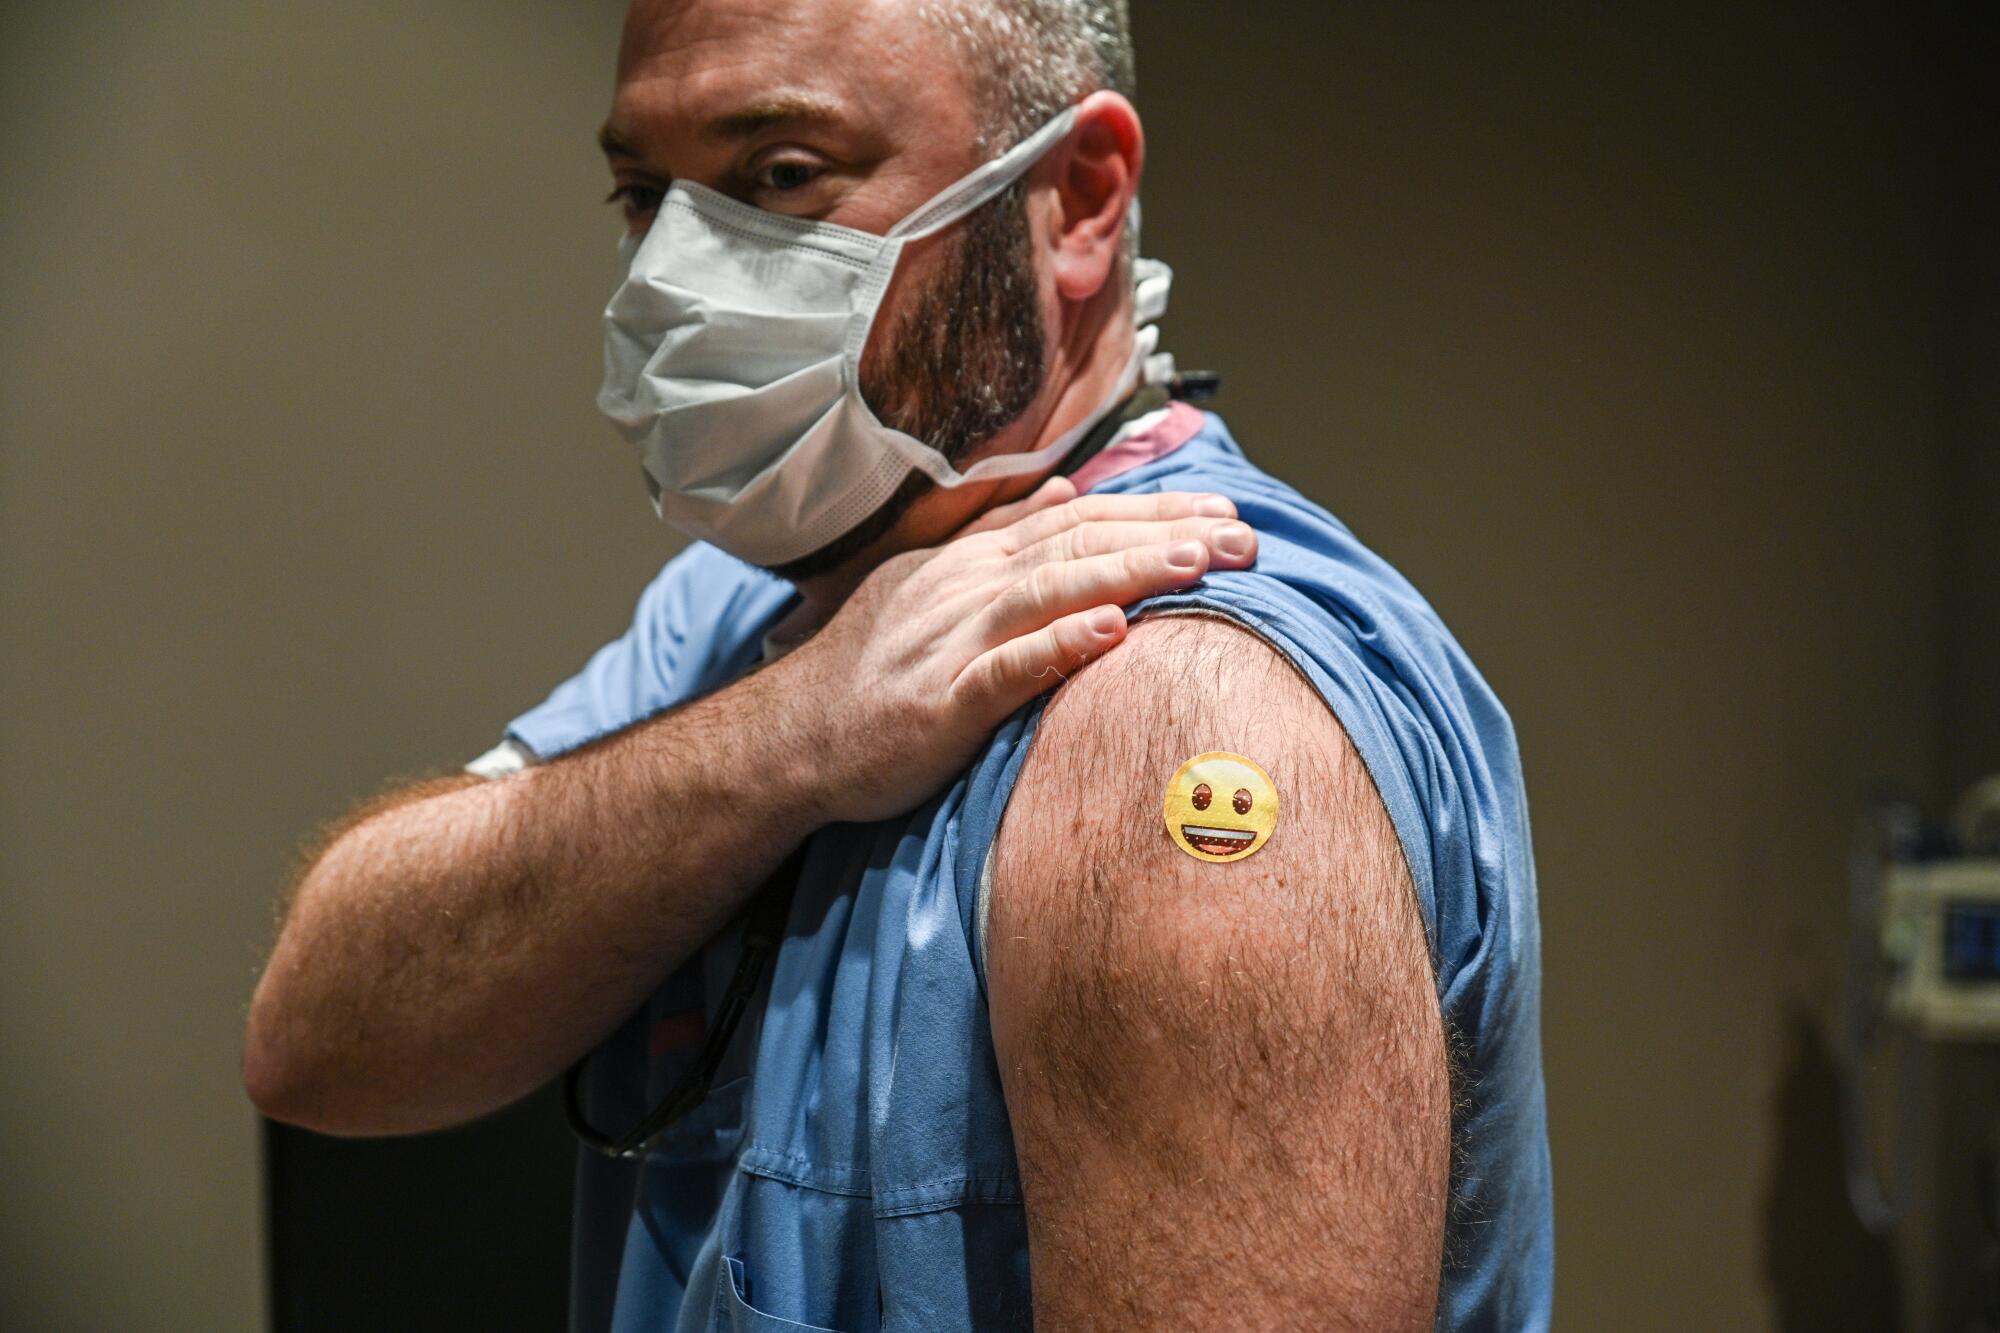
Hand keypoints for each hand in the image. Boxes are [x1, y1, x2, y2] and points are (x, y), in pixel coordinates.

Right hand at [772, 477, 1258, 824]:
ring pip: (1050, 591)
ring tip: (1196, 563)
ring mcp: (952, 641)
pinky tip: (1110, 634)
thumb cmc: (871, 671)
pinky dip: (1058, 647)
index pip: (1079, 520)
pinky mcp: (940, 703)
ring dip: (1126, 573)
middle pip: (1079, 544)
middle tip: (1244, 538)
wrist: (792, 737)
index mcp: (973, 562)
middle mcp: (967, 587)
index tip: (1224, 513)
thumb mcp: (931, 586)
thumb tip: (1063, 493)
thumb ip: (999, 540)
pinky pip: (1006, 670)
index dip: (1155, 512)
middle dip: (1167, 534)